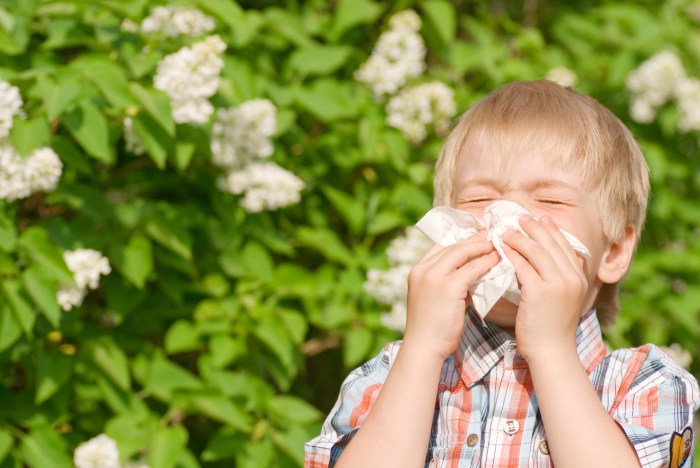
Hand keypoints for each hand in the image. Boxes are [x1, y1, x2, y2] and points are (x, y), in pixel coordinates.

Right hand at [404, 231, 499, 361]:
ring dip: (481, 247)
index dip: (459, 240)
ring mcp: (433, 276)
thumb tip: (473, 275)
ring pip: (461, 252)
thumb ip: (450, 284)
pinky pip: (471, 268)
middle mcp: (423, 269)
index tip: (475, 237)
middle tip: (490, 235)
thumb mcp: (436, 299)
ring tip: (496, 245)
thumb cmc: (432, 329)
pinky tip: (496, 261)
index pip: (439, 246)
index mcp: (417, 271)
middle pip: (451, 246)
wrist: (424, 347)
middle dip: (473, 239)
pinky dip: (485, 262)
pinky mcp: (448, 286)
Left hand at [501, 215, 587, 360]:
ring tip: (505, 231)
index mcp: (580, 278)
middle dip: (535, 227)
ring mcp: (557, 284)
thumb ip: (557, 279)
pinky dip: (511, 254)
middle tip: (520, 218)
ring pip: (536, 251)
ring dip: (519, 238)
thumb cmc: (551, 328)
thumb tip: (542, 261)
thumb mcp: (562, 299)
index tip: (540, 218)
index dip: (552, 230)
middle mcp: (572, 278)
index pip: (565, 245)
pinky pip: (522, 265)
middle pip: (551, 243)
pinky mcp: (539, 292)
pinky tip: (501, 249)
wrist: (551, 352)